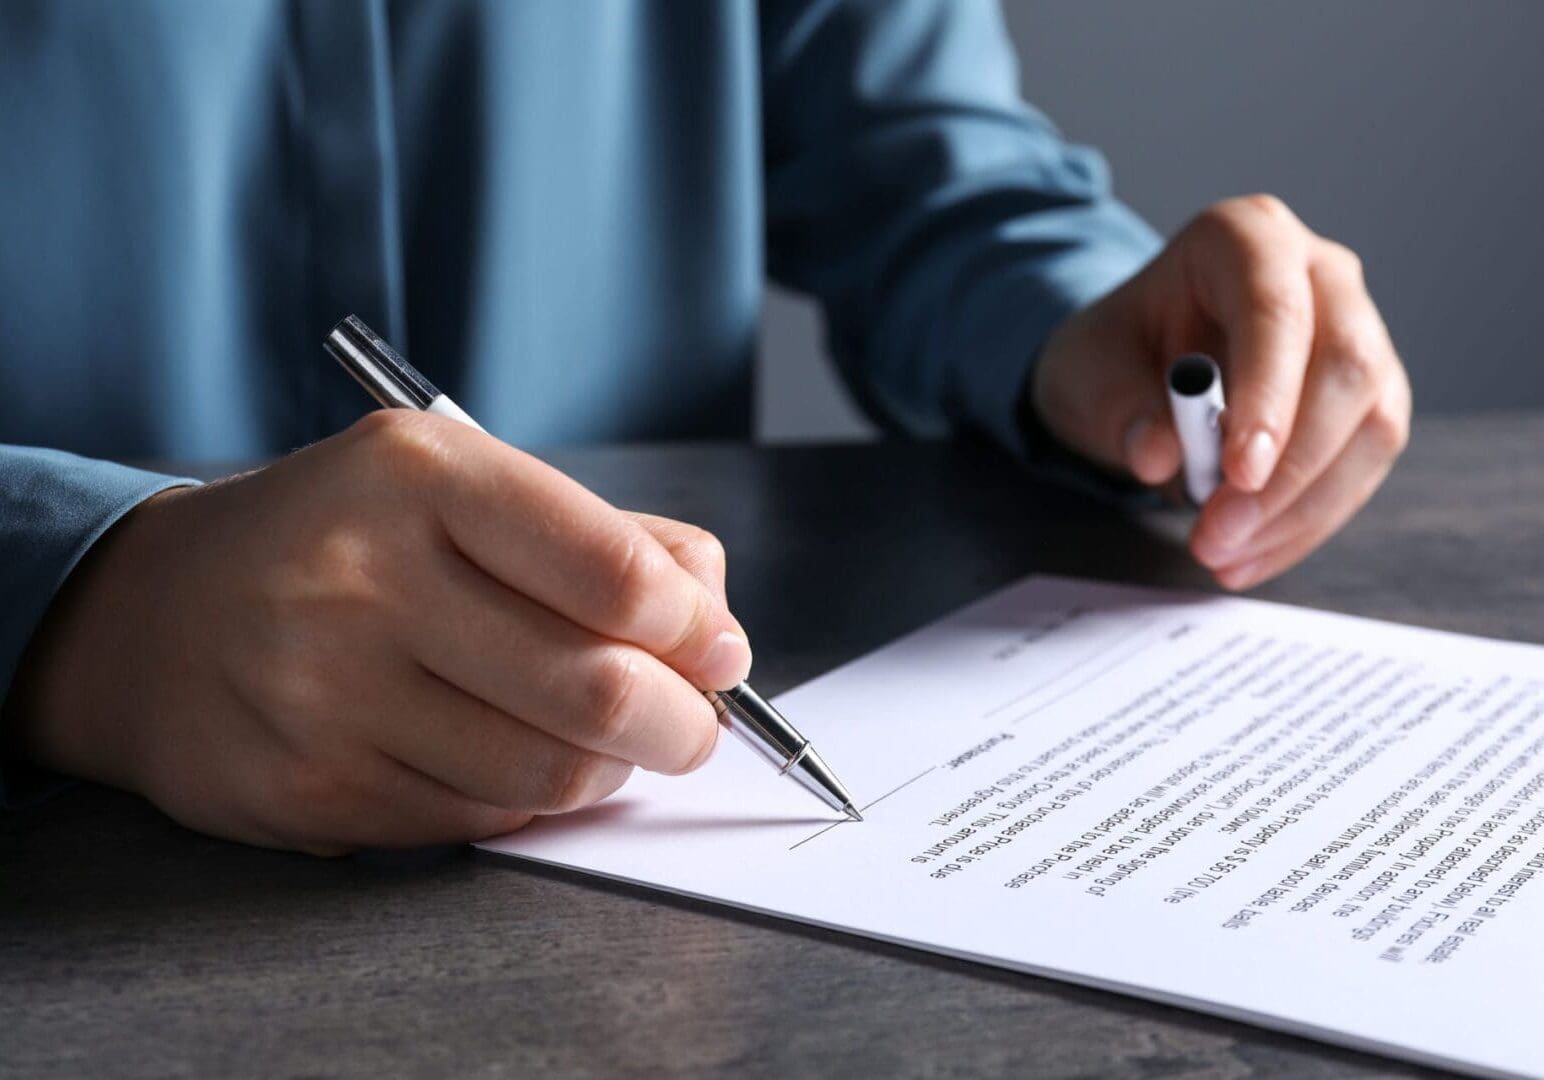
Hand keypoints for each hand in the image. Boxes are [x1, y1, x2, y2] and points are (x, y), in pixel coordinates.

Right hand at [5, 412, 750, 853]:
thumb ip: (607, 541)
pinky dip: (527, 803)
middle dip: (683, 723)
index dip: (696, 629)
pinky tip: (512, 760)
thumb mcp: (462, 488)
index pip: (612, 571)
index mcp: (419, 477)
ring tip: (606, 740)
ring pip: (548, 775)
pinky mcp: (308, 790)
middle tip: (696, 724)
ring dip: (609, 769)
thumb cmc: (348, 543)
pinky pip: (480, 823)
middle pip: (596, 690)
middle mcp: (363, 580)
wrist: (157, 617)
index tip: (718, 652)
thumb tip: (717, 630)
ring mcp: (327, 694)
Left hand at [1031, 194, 1410, 589]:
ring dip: (1300, 509)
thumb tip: (1159, 455)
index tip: (1239, 471)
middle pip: (1347, 367)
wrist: (1135, 361)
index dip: (1269, 393)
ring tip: (1224, 555)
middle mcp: (1320, 273)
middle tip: (1218, 533)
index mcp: (1246, 237)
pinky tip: (1251, 553)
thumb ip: (1120, 407)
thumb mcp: (1088, 370)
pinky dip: (1306, 522)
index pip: (1277, 308)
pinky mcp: (1369, 398)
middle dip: (1288, 469)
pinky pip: (1361, 466)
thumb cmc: (1116, 349)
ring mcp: (1359, 332)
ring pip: (1371, 425)